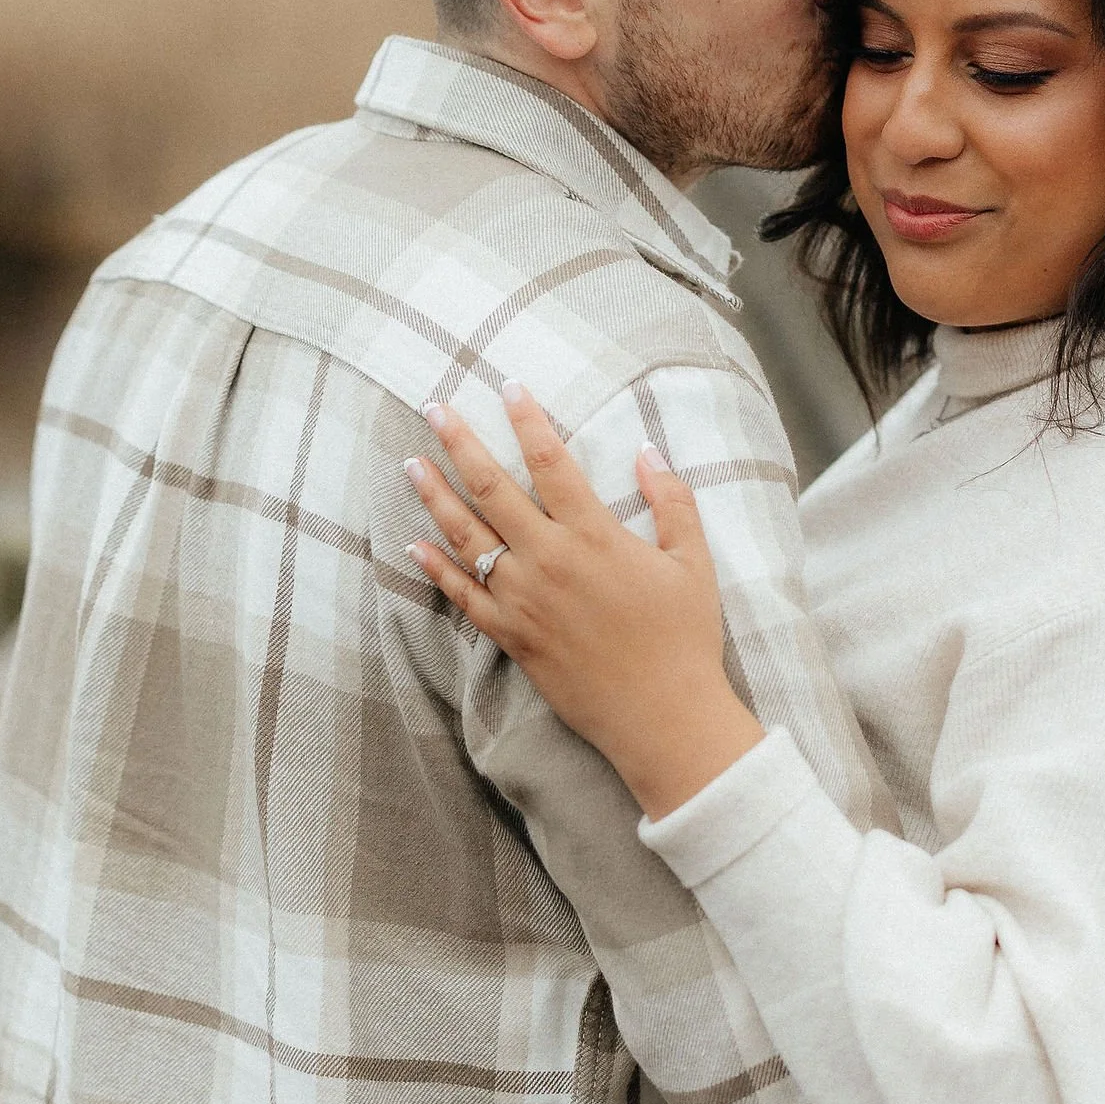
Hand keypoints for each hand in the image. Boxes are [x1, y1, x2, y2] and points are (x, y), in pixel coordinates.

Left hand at [404, 382, 766, 819]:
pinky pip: (463, 597)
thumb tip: (649, 450)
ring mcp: (523, 600)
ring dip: (435, 496)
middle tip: (435, 408)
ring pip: (466, 537)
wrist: (663, 717)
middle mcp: (549, 560)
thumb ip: (672, 502)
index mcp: (594, 535)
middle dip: (460, 443)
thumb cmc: (685, 639)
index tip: (508, 386)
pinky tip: (414, 544)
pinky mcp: (512, 637)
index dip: (527, 419)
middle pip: (492, 488)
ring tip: (412, 463)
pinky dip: (435, 568)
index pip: (551, 461)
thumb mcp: (693, 563)